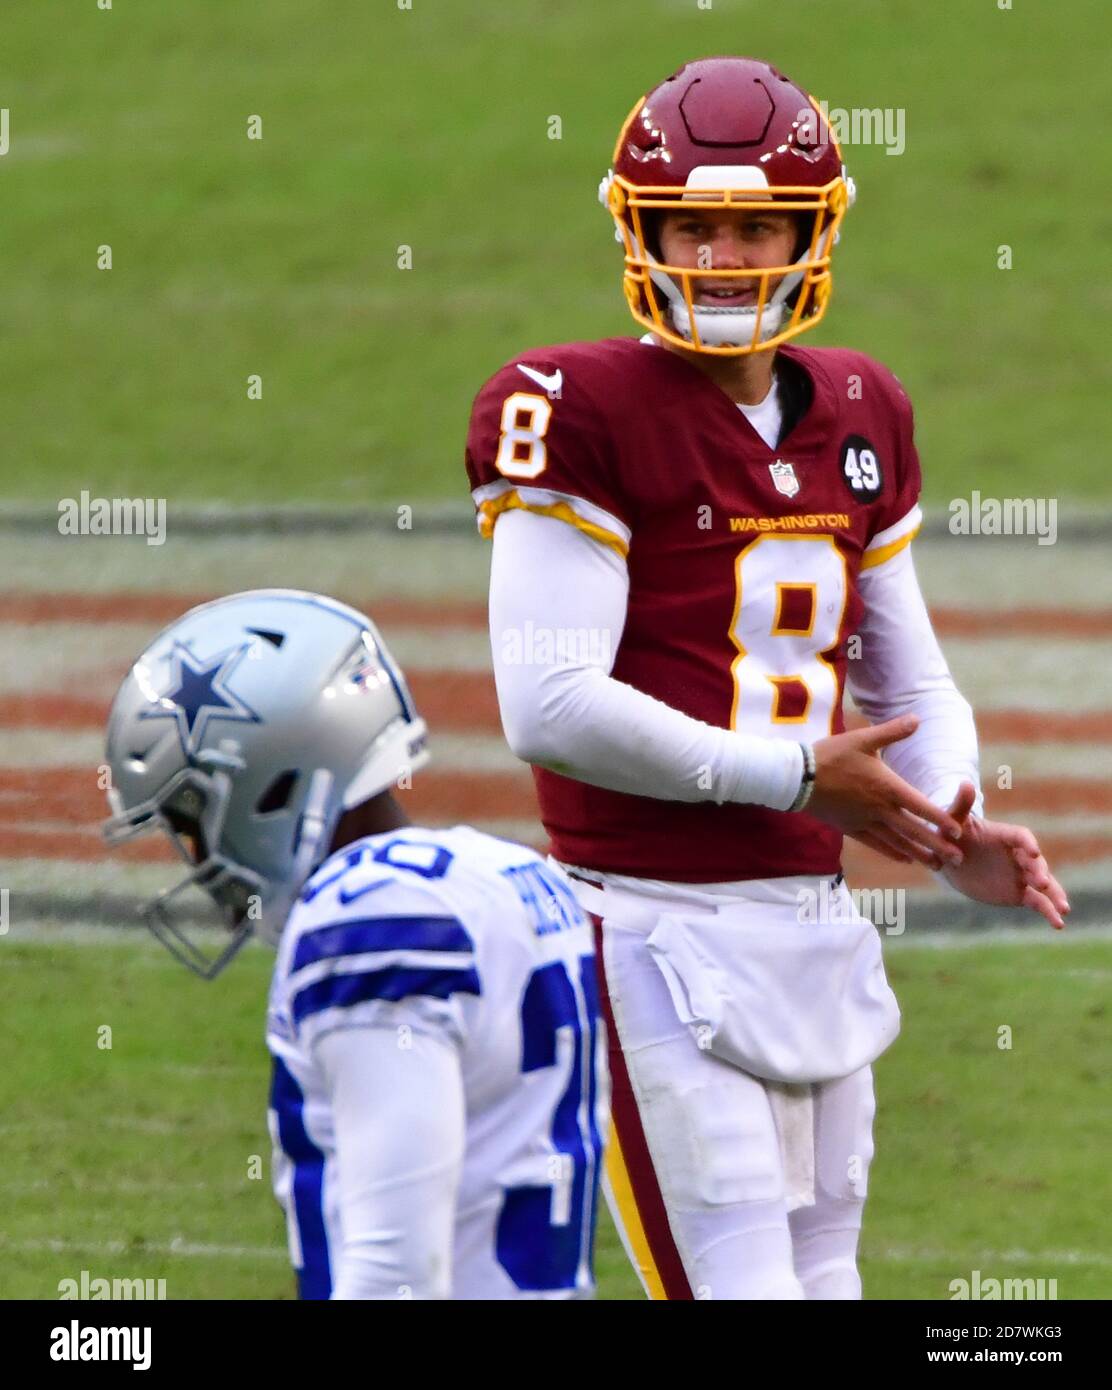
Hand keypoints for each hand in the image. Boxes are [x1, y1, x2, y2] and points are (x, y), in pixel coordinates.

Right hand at [810, 715, 965, 868]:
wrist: (798, 778)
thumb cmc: (831, 755)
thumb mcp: (863, 739)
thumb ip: (893, 731)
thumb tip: (917, 718)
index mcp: (887, 787)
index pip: (921, 807)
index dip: (941, 820)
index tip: (958, 831)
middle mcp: (880, 809)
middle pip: (914, 831)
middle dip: (937, 845)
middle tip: (957, 859)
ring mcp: (865, 821)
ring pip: (897, 842)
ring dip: (919, 854)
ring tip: (936, 865)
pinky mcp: (851, 828)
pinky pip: (876, 844)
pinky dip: (893, 852)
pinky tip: (905, 859)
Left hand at [939, 781, 1070, 929]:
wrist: (952, 860)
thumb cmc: (953, 835)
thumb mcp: (954, 821)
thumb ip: (961, 805)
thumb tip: (963, 782)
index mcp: (1006, 836)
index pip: (1022, 837)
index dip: (1027, 843)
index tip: (1032, 851)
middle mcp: (1019, 855)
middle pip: (1035, 862)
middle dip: (1039, 871)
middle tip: (1040, 881)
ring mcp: (1022, 875)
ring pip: (1044, 884)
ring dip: (1054, 894)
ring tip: (1064, 909)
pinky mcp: (1020, 893)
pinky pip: (1038, 902)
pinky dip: (1049, 912)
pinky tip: (1058, 924)